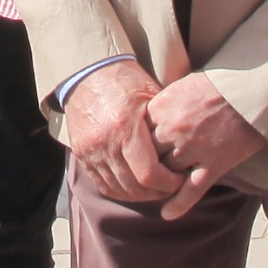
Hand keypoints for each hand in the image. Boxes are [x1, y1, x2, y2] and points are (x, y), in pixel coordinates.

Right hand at [64, 60, 182, 202]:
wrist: (86, 72)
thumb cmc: (125, 80)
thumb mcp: (151, 95)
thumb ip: (164, 125)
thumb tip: (186, 149)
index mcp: (125, 127)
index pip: (149, 174)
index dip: (168, 184)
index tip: (180, 179)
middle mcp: (105, 143)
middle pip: (134, 187)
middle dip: (157, 192)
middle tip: (172, 187)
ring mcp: (90, 151)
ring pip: (118, 189)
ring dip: (140, 195)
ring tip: (155, 188)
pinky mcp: (81, 154)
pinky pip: (102, 184)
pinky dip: (120, 190)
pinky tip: (135, 186)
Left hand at [145, 73, 267, 219]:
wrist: (251, 88)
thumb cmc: (217, 83)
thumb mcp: (180, 86)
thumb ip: (162, 106)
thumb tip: (147, 120)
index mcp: (160, 109)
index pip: (135, 136)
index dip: (135, 147)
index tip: (134, 154)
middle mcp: (172, 131)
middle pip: (147, 157)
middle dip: (145, 167)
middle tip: (141, 177)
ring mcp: (192, 149)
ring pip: (165, 175)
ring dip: (162, 183)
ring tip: (156, 191)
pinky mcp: (214, 164)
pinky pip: (190, 190)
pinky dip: (178, 205)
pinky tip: (167, 214)